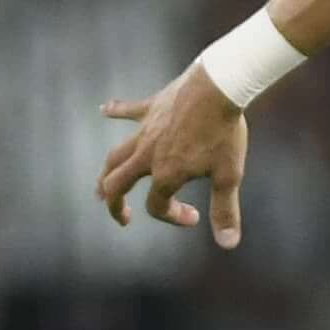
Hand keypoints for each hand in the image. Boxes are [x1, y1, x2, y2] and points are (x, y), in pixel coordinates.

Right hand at [94, 71, 249, 246]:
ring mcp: (145, 130)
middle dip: (114, 205)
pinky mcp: (150, 107)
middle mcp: (147, 155)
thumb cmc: (225, 131)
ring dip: (106, 172)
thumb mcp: (228, 175)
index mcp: (165, 174)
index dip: (173, 217)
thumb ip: (225, 210)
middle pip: (116, 184)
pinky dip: (115, 111)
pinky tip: (104, 110)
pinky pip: (128, 110)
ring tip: (101, 186)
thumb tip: (228, 244)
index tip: (194, 216)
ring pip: (115, 155)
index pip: (157, 206)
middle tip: (123, 217)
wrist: (220, 86)